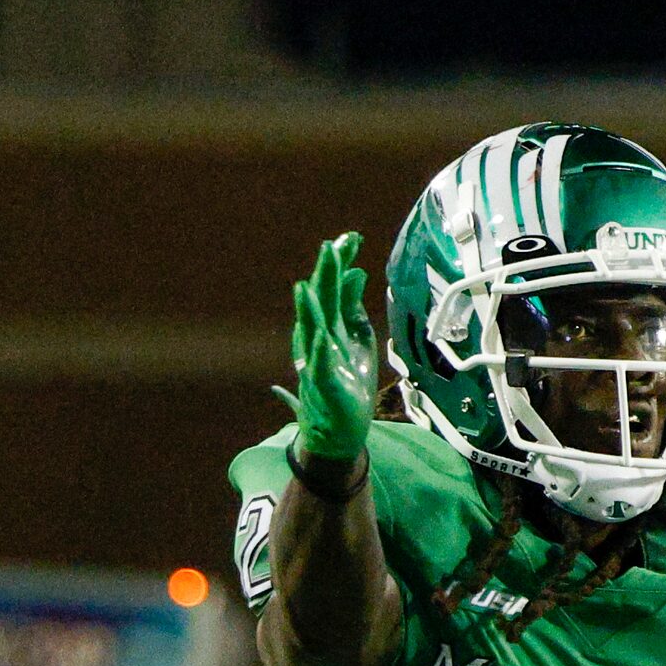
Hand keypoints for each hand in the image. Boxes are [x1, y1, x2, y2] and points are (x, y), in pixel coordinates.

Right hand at [278, 233, 378, 464]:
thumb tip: (357, 271)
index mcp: (330, 326)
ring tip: (308, 286)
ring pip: (312, 330)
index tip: (351, 237)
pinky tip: (319, 334)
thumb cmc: (348, 380)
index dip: (341, 264)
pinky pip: (319, 366)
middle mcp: (319, 339)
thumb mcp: (358, 337)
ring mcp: (318, 361)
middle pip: (321, 302)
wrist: (341, 428)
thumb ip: (352, 306)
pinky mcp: (324, 385)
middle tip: (331, 246)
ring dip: (311, 309)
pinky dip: (318, 350)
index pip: (334, 288)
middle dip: (325, 276)